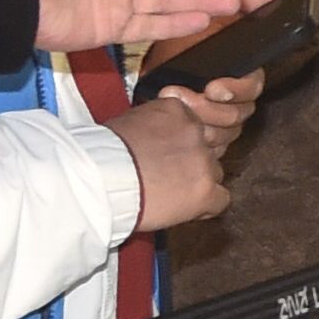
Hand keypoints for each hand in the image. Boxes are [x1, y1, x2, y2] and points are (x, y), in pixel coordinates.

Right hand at [108, 74, 254, 229]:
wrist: (97, 179)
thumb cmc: (101, 154)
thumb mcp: (129, 123)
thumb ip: (154, 126)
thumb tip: (158, 138)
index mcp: (177, 109)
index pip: (197, 125)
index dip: (183, 144)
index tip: (167, 157)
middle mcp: (195, 130)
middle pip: (209, 148)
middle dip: (192, 163)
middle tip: (168, 177)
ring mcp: (203, 160)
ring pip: (214, 173)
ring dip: (197, 184)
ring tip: (169, 195)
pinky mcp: (205, 190)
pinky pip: (221, 200)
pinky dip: (205, 208)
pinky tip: (185, 209)